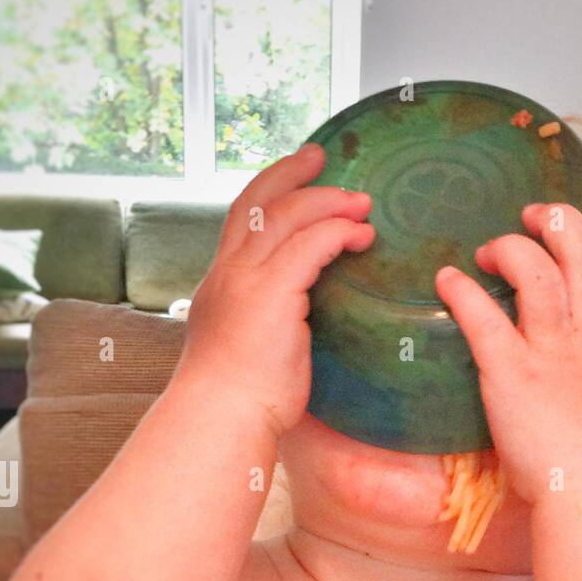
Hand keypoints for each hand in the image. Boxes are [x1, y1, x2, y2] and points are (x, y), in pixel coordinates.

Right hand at [179, 143, 375, 436]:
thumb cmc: (240, 404)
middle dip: (291, 175)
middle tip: (324, 159)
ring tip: (361, 203)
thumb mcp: (251, 352)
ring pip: (286, 215)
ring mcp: (245, 280)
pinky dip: (338, 232)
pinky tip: (361, 235)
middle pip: (256, 202)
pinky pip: (310, 244)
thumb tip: (299, 328)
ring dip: (327, 201)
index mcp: (220, 287)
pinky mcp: (270, 293)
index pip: (240, 223)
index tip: (294, 178)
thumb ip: (271, 327)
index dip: (267, 194)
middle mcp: (227, 274)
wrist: (220, 420)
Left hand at [434, 201, 581, 500]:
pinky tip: (448, 281)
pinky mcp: (513, 371)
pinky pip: (484, 317)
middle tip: (535, 216)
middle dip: (559, 223)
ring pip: (538, 270)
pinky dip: (464, 293)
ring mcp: (552, 351)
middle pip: (581, 254)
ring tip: (489, 248)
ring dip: (511, 248)